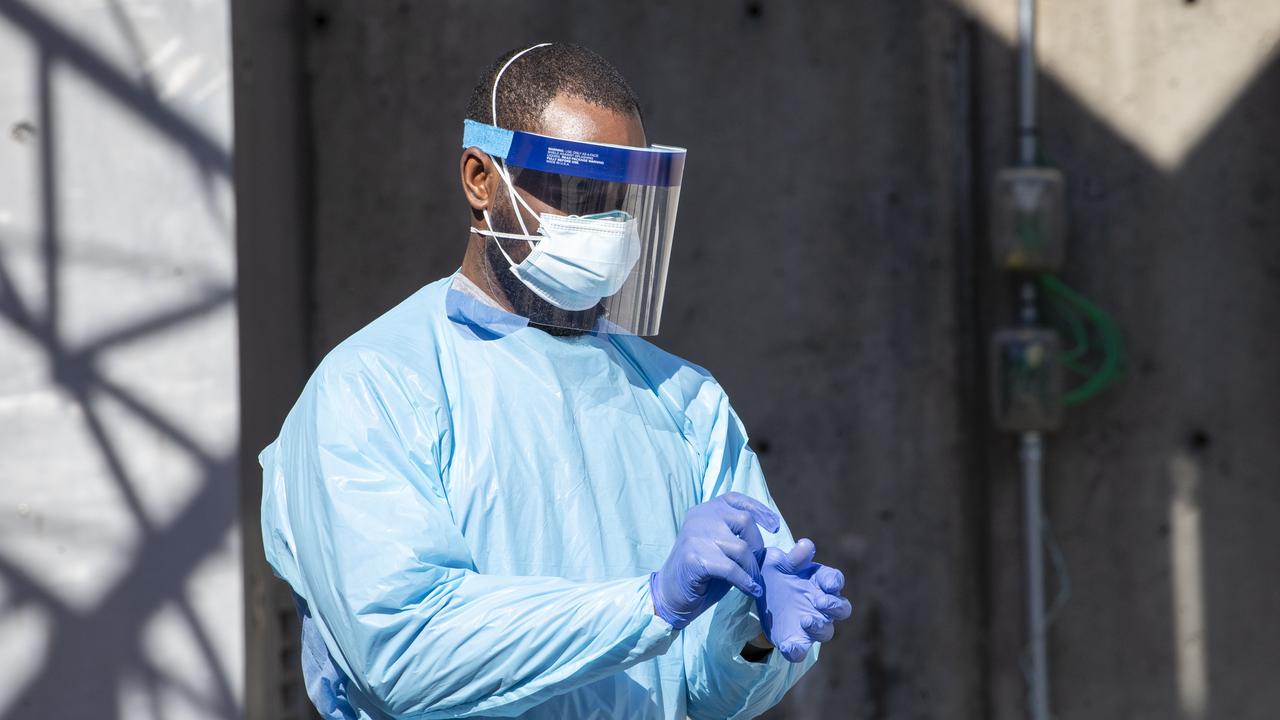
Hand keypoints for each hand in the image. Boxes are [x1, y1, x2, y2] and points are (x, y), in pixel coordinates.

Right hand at [650, 492, 779, 628]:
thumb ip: (736, 534)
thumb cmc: (701, 571)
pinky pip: (731, 569)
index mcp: (705, 510)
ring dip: (752, 568)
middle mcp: (699, 517)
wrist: (670, 594)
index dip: (759, 510)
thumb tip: (769, 530)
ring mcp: (695, 536)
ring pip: (741, 547)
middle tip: (756, 565)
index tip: (774, 526)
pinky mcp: (694, 558)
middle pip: (745, 521)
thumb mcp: (719, 545)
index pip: (736, 500)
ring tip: (754, 581)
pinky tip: (751, 590)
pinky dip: (745, 581)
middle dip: (757, 545)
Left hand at [756, 539, 850, 661]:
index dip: (834, 582)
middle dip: (835, 607)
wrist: (756, 593)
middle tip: (820, 602)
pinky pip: (801, 650)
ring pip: (826, 631)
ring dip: (819, 627)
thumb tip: (806, 546)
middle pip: (842, 608)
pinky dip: (797, 650)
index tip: (829, 584)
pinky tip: (789, 646)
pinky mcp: (795, 640)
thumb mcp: (777, 561)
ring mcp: (810, 623)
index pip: (835, 580)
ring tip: (805, 620)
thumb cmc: (774, 572)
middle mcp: (821, 603)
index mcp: (819, 581)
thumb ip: (793, 556)